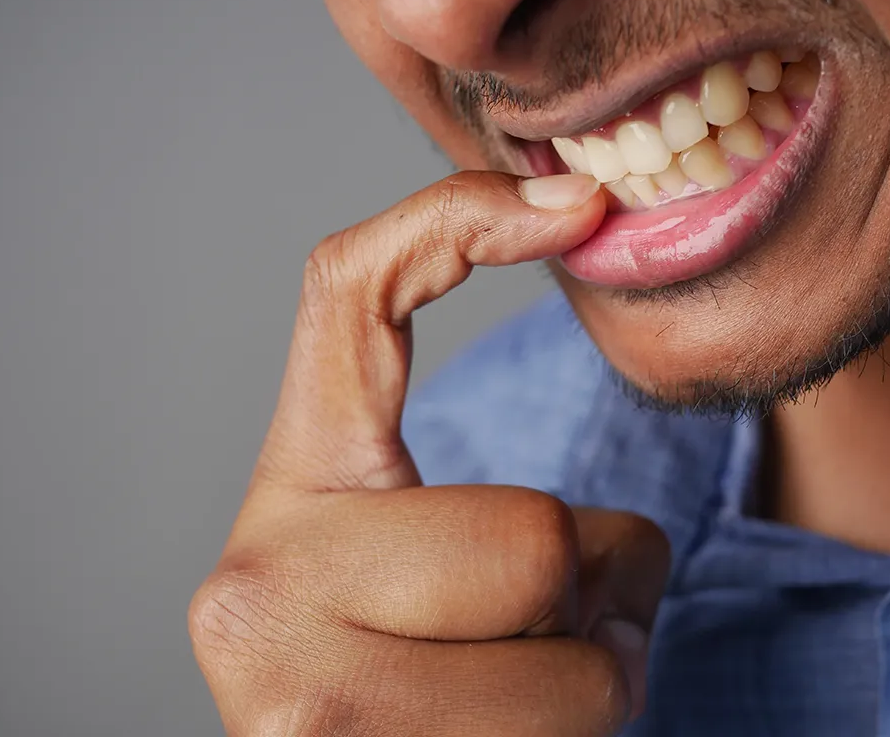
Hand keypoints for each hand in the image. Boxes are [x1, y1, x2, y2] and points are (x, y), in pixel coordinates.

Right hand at [188, 171, 671, 735]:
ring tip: (526, 695)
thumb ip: (507, 513)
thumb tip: (631, 530)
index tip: (581, 206)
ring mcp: (294, 698)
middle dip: (599, 593)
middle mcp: (258, 590)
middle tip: (562, 629)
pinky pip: (564, 734)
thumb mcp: (445, 569)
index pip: (350, 294)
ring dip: (598, 679)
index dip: (460, 221)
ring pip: (578, 668)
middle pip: (538, 544)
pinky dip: (580, 735)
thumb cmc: (421, 683)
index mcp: (291, 491)